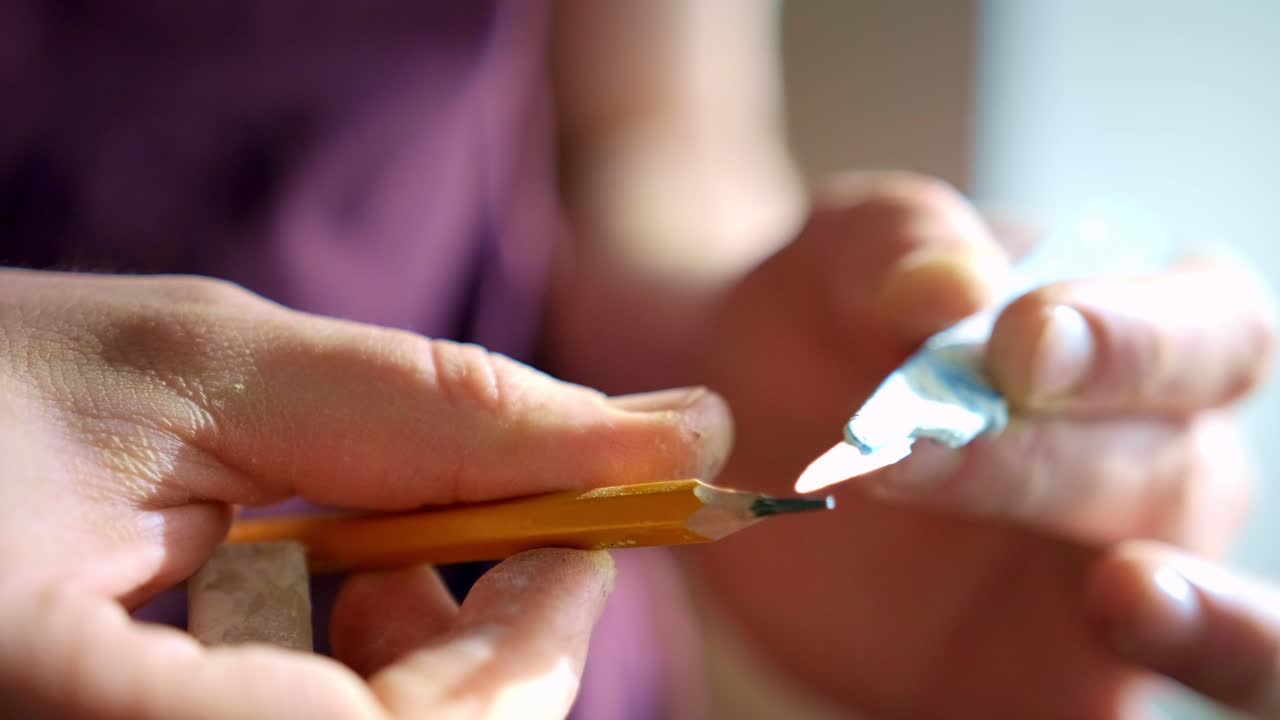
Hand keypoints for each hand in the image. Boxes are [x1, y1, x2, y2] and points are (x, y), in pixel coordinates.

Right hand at [0, 269, 730, 719]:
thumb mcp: (202, 369)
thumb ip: (447, 407)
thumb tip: (684, 429)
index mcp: (90, 718)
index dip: (537, 648)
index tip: (591, 530)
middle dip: (478, 647)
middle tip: (460, 527)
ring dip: (399, 652)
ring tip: (316, 541)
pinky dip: (333, 666)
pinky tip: (273, 588)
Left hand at [684, 174, 1274, 717]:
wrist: (755, 419)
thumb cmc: (828, 316)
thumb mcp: (843, 253)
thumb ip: (899, 247)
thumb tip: (957, 285)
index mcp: (1141, 328)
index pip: (1207, 332)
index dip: (1135, 343)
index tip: (1021, 344)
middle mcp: (1158, 456)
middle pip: (1172, 471)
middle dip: (1043, 461)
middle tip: (907, 449)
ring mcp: (1118, 575)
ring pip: (1205, 610)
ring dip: (1188, 613)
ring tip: (1121, 596)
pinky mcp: (1057, 676)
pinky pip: (1110, 703)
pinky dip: (1121, 692)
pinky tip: (1081, 676)